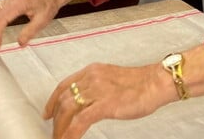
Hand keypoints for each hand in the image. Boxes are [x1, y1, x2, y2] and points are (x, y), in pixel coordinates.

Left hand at [45, 63, 175, 138]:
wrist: (156, 83)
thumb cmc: (141, 83)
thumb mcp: (113, 79)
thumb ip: (98, 86)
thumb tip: (89, 102)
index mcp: (93, 71)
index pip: (64, 85)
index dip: (52, 100)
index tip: (47, 112)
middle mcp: (91, 78)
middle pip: (63, 99)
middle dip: (56, 118)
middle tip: (55, 131)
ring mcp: (97, 91)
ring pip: (68, 110)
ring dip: (61, 127)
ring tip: (60, 138)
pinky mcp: (104, 105)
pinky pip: (80, 121)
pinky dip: (71, 133)